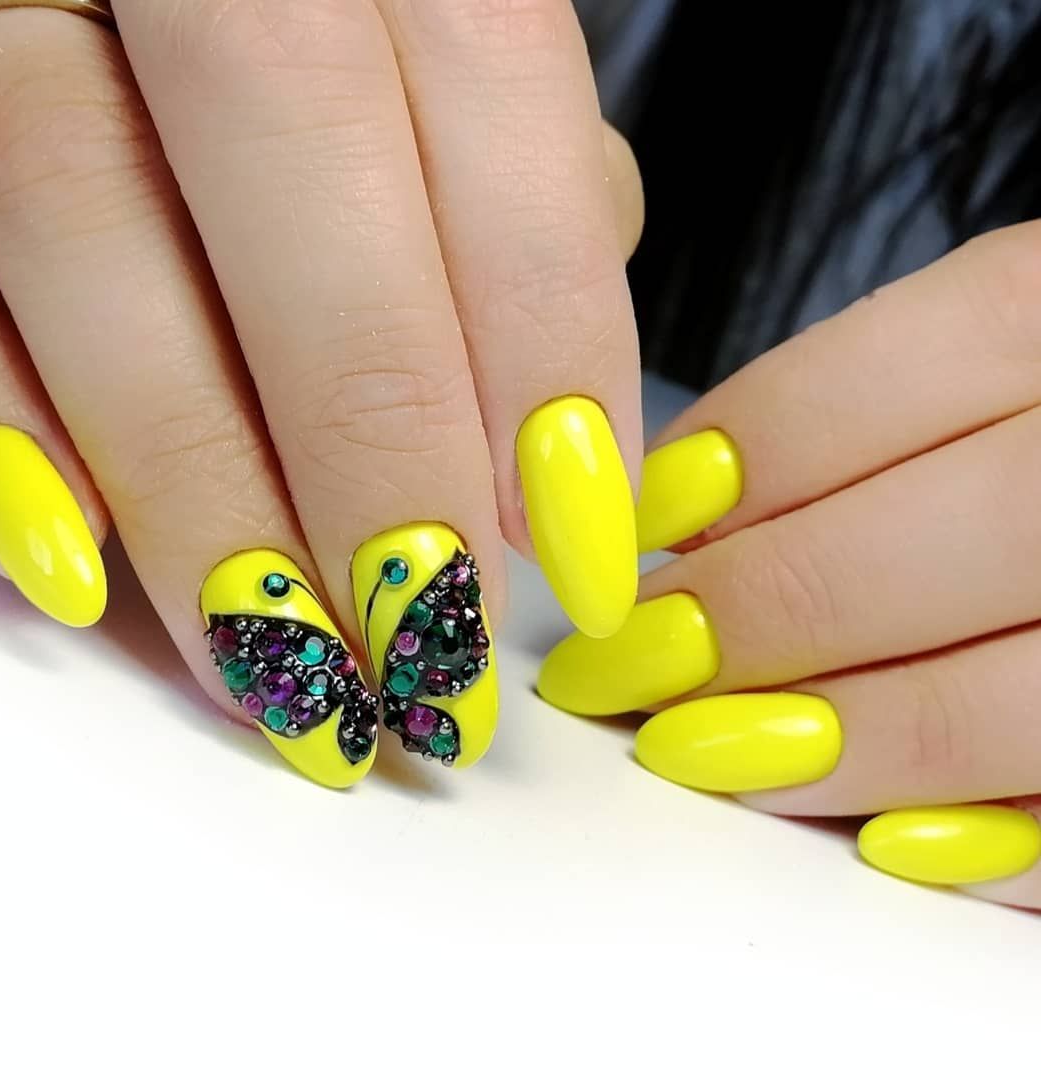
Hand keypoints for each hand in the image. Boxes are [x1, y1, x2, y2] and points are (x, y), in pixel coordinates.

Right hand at [0, 1, 643, 786]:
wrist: (148, 19)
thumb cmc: (352, 103)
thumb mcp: (461, 123)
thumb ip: (524, 228)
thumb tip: (557, 456)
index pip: (498, 89)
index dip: (551, 342)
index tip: (579, 554)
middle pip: (289, 139)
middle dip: (374, 430)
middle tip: (429, 639)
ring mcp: (20, 8)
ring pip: (72, 198)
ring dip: (194, 478)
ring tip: (288, 661)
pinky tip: (80, 569)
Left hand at [540, 221, 1040, 909]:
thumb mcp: (1012, 353)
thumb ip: (879, 411)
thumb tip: (696, 517)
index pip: (921, 357)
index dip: (762, 446)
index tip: (647, 523)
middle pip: (963, 534)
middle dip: (774, 609)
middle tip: (645, 660)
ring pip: (1031, 696)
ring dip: (857, 738)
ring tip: (714, 753)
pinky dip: (997, 842)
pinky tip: (891, 843)